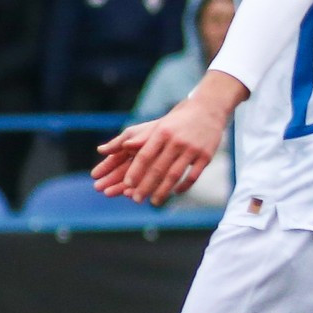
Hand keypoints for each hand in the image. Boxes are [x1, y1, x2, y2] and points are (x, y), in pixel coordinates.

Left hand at [94, 76, 233, 202]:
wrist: (208, 110)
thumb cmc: (176, 122)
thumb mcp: (156, 126)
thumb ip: (133, 140)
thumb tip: (104, 150)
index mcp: (162, 133)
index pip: (145, 156)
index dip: (136, 171)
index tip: (127, 185)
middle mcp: (177, 141)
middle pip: (159, 168)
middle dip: (146, 186)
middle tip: (136, 200)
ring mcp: (193, 149)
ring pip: (175, 175)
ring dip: (163, 191)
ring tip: (154, 202)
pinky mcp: (206, 156)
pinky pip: (193, 175)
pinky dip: (184, 186)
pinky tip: (176, 193)